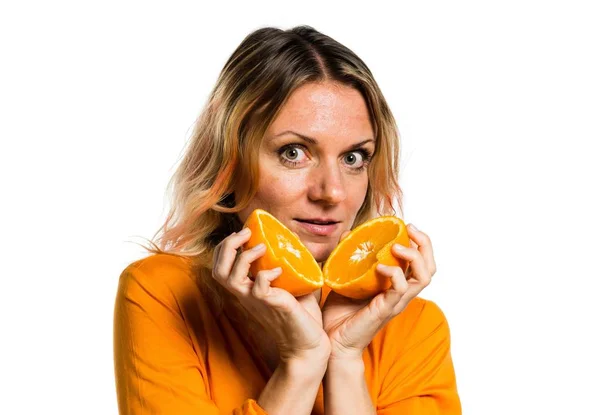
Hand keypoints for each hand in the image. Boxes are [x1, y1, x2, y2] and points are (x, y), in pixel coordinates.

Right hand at [212, 228, 330, 363]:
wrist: (308, 344)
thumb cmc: (301, 315)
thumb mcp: (290, 284)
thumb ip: (289, 265)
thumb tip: (297, 240)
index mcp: (246, 289)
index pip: (220, 266)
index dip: (226, 247)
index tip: (244, 233)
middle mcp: (245, 295)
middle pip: (218, 270)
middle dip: (227, 246)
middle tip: (245, 233)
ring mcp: (255, 301)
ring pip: (230, 278)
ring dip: (243, 257)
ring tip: (261, 248)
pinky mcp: (270, 305)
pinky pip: (259, 287)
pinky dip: (267, 274)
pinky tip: (281, 270)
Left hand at [322, 224, 436, 360]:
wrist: (333, 342)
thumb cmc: (340, 314)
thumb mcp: (346, 278)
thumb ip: (349, 258)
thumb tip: (347, 235)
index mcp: (396, 285)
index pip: (421, 262)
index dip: (420, 242)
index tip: (405, 226)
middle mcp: (401, 293)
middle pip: (430, 267)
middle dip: (425, 244)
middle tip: (409, 229)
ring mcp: (396, 302)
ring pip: (424, 277)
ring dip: (414, 256)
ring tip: (396, 246)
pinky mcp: (386, 309)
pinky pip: (401, 289)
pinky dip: (394, 273)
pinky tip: (379, 266)